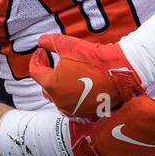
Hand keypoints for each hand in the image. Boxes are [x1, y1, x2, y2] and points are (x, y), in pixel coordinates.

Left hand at [30, 33, 144, 117]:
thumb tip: (41, 41)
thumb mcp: (69, 44)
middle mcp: (59, 101)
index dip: (38, 58)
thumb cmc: (94, 59)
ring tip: (71, 76)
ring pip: (59, 98)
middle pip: (46, 86)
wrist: (120, 72)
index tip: (44, 52)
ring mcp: (72, 110)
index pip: (35, 71)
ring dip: (61, 87)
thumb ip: (51, 42)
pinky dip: (74, 98)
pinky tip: (82, 88)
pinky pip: (74, 106)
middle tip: (57, 63)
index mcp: (51, 84)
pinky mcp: (86, 114)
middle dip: (49, 74)